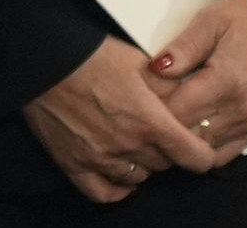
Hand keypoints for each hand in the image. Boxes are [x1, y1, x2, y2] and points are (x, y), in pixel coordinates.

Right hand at [24, 37, 218, 202]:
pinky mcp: (73, 163)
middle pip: (164, 164)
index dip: (202, 153)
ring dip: (141, 164)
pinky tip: (120, 177)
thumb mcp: (140, 62)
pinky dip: (116, 187)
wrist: (43, 58)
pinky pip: (102, 192)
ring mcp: (100, 158)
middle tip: (158, 133)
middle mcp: (129, 146)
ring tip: (134, 145)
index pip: (195, 158)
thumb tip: (194, 98)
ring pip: (137, 177)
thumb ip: (170, 87)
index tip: (199, 147)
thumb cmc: (92, 54)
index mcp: (151, 121)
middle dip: (166, 150)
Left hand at [147, 0, 246, 164]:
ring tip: (161, 123)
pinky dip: (204, 148)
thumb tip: (155, 68)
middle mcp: (240, 108)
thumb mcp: (210, 21)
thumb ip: (183, 48)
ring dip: (181, 139)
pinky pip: (226, 153)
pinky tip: (188, 133)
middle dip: (162, 126)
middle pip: (189, 134)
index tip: (134, 98)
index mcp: (225, 81)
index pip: (177, 111)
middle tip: (142, 113)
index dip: (151, 108)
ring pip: (205, 148)